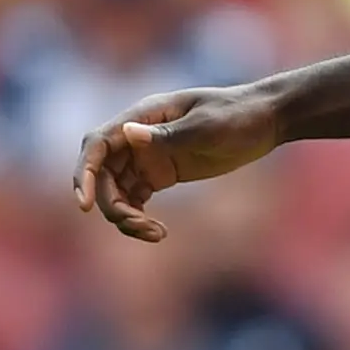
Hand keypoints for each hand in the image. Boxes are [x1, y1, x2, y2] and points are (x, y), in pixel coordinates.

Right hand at [71, 86, 280, 241]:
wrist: (265, 119)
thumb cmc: (237, 115)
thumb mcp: (207, 126)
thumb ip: (168, 134)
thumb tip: (128, 133)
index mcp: (142, 116)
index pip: (98, 144)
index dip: (84, 173)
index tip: (85, 204)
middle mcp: (137, 137)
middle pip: (103, 175)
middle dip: (113, 205)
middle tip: (142, 227)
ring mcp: (147, 156)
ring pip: (117, 191)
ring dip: (126, 216)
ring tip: (155, 234)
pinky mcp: (160, 173)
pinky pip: (135, 198)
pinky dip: (138, 217)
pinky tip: (158, 232)